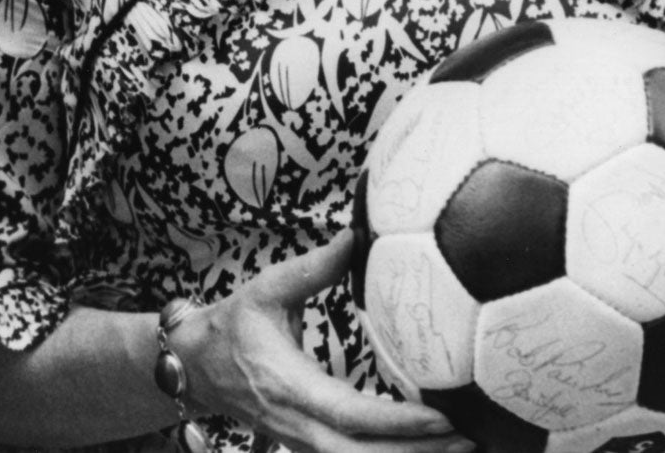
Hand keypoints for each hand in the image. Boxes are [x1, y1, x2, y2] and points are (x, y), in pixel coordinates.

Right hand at [176, 232, 474, 452]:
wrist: (195, 366)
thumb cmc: (232, 326)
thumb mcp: (265, 289)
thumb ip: (311, 267)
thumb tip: (354, 234)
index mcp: (291, 387)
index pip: (351, 414)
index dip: (397, 421)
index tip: (441, 417)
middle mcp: (299, 424)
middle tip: (470, 440)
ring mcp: (301, 440)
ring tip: (461, 448)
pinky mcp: (307, 443)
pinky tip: (424, 451)